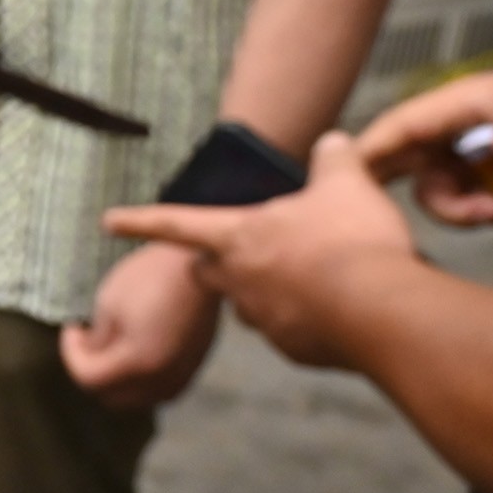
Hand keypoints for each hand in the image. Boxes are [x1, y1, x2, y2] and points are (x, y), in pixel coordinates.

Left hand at [59, 240, 219, 408]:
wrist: (196, 263)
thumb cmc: (149, 276)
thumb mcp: (109, 304)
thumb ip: (96, 340)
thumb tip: (91, 356)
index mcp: (139, 362)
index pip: (89, 379)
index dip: (71, 354)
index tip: (72, 327)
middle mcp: (163, 379)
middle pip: (111, 397)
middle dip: (92, 371)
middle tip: (86, 339)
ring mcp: (182, 376)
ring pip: (136, 397)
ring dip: (117, 379)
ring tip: (111, 342)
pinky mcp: (194, 367)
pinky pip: (158, 388)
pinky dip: (140, 378)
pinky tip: (135, 347)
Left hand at [107, 134, 421, 370]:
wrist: (383, 311)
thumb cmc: (352, 241)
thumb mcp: (347, 182)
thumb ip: (334, 158)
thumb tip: (332, 142)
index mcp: (238, 236)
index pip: (176, 223)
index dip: (141, 219)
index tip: (108, 220)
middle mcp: (239, 280)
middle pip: (209, 271)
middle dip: (217, 263)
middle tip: (244, 252)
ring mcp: (266, 319)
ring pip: (250, 304)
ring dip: (269, 291)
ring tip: (312, 277)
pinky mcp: (296, 350)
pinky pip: (292, 331)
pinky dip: (307, 320)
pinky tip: (340, 309)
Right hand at [355, 68, 492, 224]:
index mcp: (470, 102)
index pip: (403, 125)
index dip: (370, 150)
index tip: (342, 179)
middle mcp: (469, 131)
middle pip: (417, 170)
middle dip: (443, 199)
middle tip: (478, 214)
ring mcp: (487, 159)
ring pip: (450, 197)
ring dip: (482, 211)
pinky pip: (482, 208)